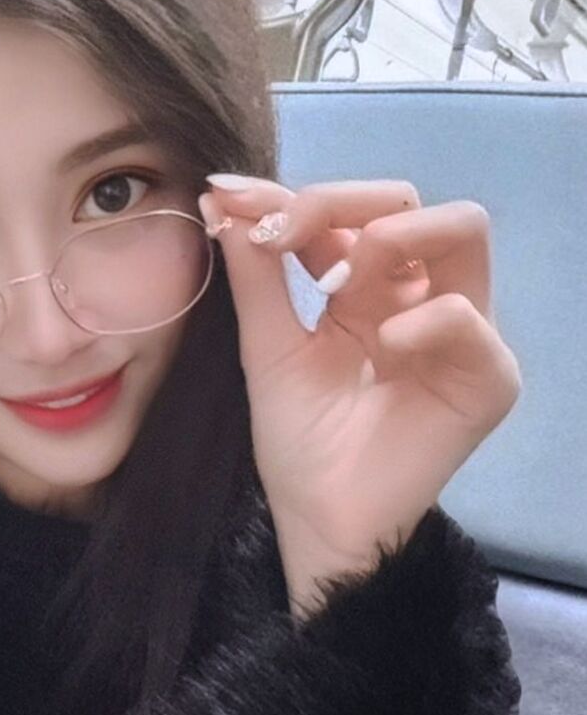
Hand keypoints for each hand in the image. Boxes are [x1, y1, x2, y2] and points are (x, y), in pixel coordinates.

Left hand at [200, 177, 521, 614]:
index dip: (294, 195)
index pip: (350, 211)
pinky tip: (382, 347)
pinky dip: (420, 319)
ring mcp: (459, 331)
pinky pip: (466, 316)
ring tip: (335, 285)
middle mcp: (419, 296)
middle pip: (408, 201)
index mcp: (370, 287)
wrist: (318, 518)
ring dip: (391, 236)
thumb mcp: (267, 345)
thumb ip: (257, 274)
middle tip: (282, 235)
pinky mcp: (487, 377)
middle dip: (339, 204)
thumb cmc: (300, 442)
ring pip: (461, 229)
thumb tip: (227, 197)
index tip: (231, 199)